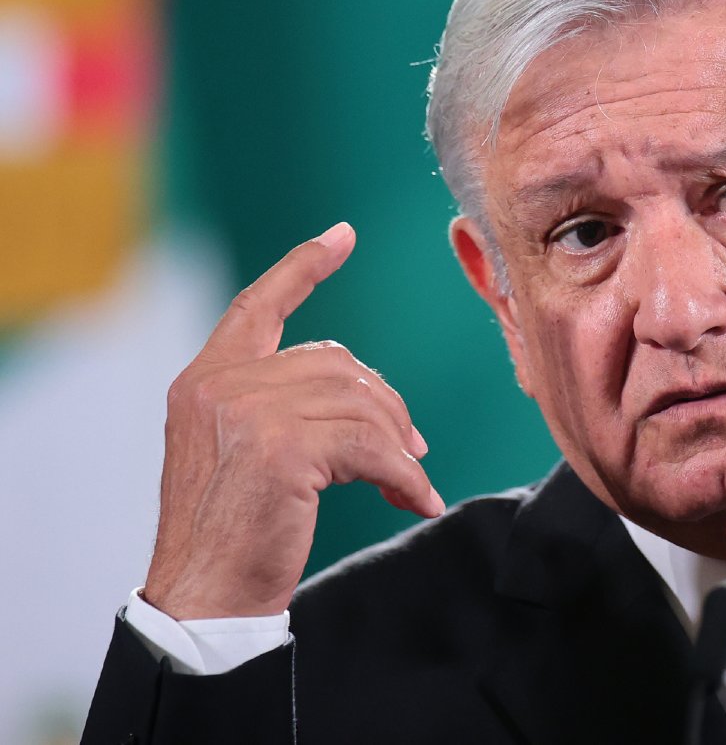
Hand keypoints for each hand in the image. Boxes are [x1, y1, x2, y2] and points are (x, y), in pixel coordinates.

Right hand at [142, 223, 443, 618]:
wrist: (204, 596)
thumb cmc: (231, 533)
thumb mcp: (242, 453)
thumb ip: (281, 408)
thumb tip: (371, 398)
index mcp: (204, 379)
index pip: (259, 306)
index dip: (304, 267)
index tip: (342, 236)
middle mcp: (221, 384)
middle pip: (337, 364)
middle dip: (384, 405)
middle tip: (411, 450)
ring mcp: (248, 411)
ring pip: (360, 404)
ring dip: (397, 447)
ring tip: (408, 484)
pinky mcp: (282, 447)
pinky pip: (372, 446)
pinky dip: (404, 475)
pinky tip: (416, 500)